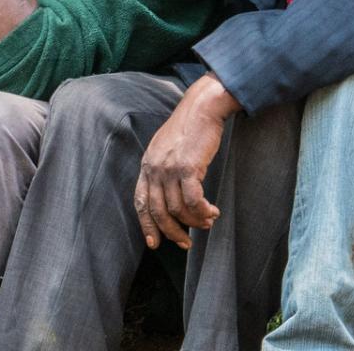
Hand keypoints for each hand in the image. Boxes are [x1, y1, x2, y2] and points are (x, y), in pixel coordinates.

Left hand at [134, 76, 235, 248]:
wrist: (201, 109)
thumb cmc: (188, 129)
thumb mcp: (166, 149)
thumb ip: (163, 170)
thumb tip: (170, 197)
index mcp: (147, 166)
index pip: (141, 202)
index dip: (147, 225)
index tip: (154, 244)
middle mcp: (154, 169)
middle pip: (159, 212)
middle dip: (173, 232)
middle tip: (187, 243)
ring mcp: (169, 169)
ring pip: (178, 209)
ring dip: (194, 222)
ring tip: (208, 222)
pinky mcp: (188, 167)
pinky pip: (193, 201)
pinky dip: (202, 212)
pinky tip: (212, 213)